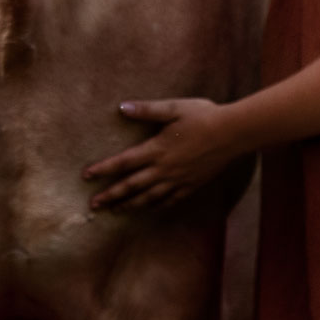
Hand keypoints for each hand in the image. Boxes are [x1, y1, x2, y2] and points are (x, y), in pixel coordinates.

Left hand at [83, 98, 241, 211]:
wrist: (233, 134)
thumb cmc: (203, 116)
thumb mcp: (173, 108)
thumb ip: (147, 110)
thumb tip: (121, 107)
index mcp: (156, 149)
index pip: (123, 163)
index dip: (103, 170)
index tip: (86, 176)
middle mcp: (164, 169)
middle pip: (131, 186)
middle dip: (111, 196)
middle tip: (94, 206)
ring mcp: (178, 180)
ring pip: (148, 198)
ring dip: (129, 205)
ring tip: (116, 211)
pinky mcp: (191, 185)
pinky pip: (169, 201)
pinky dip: (156, 206)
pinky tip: (149, 209)